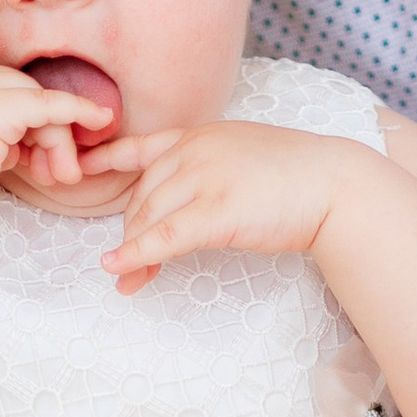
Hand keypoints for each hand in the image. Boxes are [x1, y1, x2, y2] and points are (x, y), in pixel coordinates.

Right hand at [0, 65, 115, 234]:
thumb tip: (30, 146)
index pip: (10, 91)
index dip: (36, 122)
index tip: (49, 154)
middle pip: (28, 93)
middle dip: (53, 133)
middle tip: (62, 173)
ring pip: (40, 102)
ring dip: (59, 141)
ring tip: (60, 179)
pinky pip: (47, 106)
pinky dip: (75, 114)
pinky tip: (98, 124)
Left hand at [101, 124, 360, 294]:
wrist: (336, 185)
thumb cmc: (298, 176)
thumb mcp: (245, 156)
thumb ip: (211, 169)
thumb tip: (185, 203)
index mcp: (201, 135)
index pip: (141, 147)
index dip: (106, 160)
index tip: (81, 169)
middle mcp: (195, 151)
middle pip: (142, 195)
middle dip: (129, 233)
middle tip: (123, 268)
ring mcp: (205, 178)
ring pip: (149, 218)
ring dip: (133, 252)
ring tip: (128, 281)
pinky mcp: (217, 211)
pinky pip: (165, 237)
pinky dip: (136, 255)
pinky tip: (121, 269)